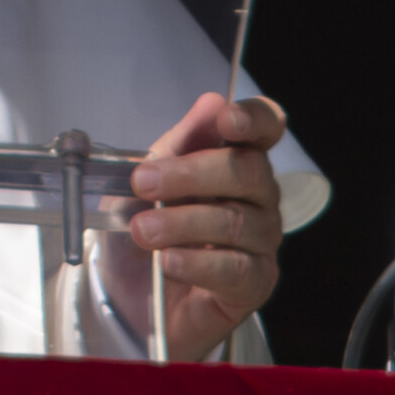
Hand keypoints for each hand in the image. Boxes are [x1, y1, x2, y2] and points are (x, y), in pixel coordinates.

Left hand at [101, 93, 285, 359]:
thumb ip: (178, 143)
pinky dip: (197, 262)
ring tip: (143, 230)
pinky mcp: (254, 285)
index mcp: (236, 159)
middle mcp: (259, 197)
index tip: (226, 120)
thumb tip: (212, 101)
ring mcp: (262, 242)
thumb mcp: (145, 178)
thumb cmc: (143, 224)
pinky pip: (235, 269)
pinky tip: (168, 261)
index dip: (254, 119)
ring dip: (182, 222)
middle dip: (191, 174)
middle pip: (247, 172)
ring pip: (237, 222)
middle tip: (143, 183)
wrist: (128, 293)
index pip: (266, 128)